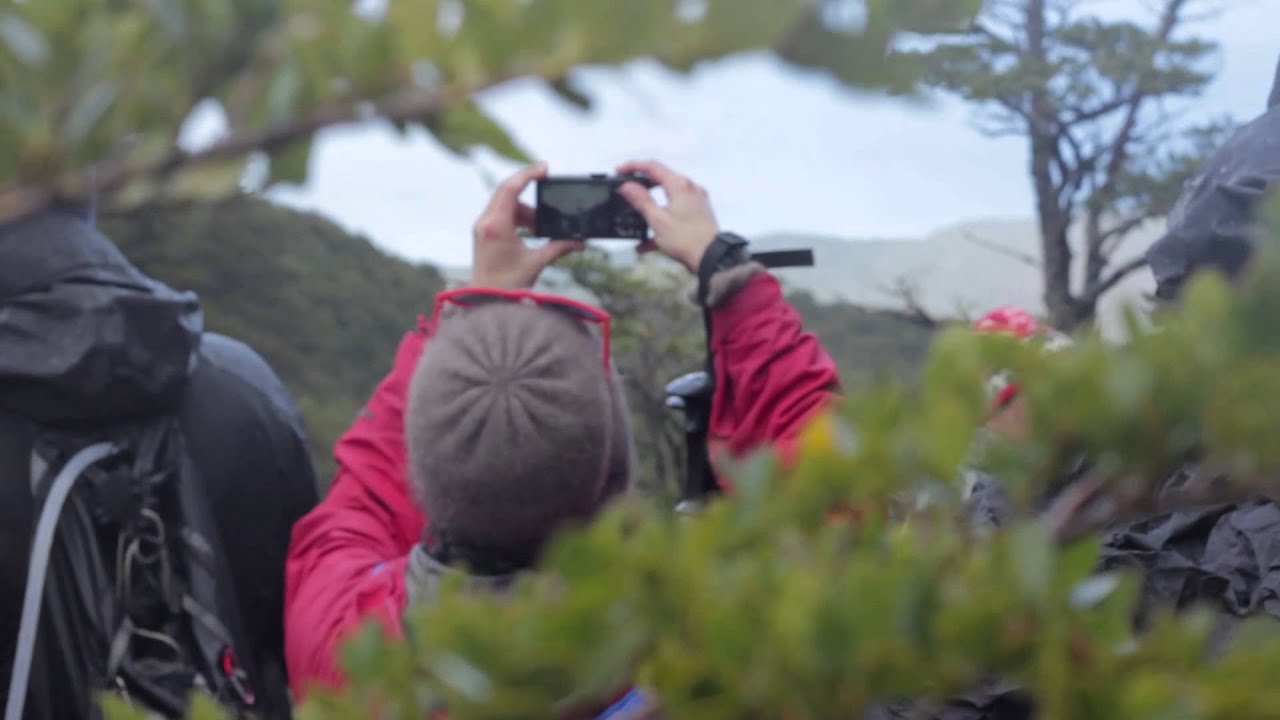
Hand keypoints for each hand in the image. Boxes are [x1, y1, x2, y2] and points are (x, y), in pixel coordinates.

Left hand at [469, 161, 584, 289]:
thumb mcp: (536, 263)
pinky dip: (518, 217)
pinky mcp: (483, 233)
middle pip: (507, 191)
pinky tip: (531, 230)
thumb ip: (559, 247)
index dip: (528, 174)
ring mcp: (482, 227)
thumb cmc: (508, 285)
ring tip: (540, 227)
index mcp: (496, 226)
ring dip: (525, 209)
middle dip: (529, 189)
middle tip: (548, 185)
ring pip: (506, 203)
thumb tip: (580, 240)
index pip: (511, 188)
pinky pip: (501, 213)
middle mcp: (485, 222)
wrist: (486, 301)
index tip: (544, 169)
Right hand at [615, 160, 719, 272]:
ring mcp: (696, 200)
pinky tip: (648, 241)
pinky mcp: (699, 213)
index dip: (632, 167)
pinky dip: (663, 219)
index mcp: (680, 185)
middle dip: (641, 185)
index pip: (652, 167)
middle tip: (626, 190)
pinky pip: (677, 210)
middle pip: (661, 179)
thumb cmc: (687, 240)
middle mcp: (691, 188)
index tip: (619, 171)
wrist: (712, 258)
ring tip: (636, 217)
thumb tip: (627, 186)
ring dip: (651, 206)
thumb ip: (641, 200)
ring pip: (668, 196)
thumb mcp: (657, 220)